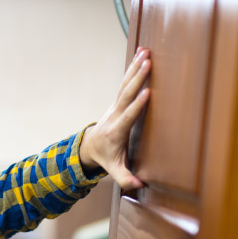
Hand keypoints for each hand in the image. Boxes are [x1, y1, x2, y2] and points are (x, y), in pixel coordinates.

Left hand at [80, 47, 150, 189]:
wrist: (89, 146)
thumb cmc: (105, 157)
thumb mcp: (113, 170)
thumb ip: (124, 177)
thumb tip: (138, 186)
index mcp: (116, 131)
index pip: (127, 117)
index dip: (137, 106)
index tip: (147, 93)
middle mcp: (114, 115)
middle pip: (126, 95)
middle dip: (137, 79)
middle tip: (148, 63)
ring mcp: (115, 106)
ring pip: (125, 84)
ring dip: (135, 68)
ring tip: (147, 52)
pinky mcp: (118, 101)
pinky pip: (126, 82)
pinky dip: (133, 68)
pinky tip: (143, 53)